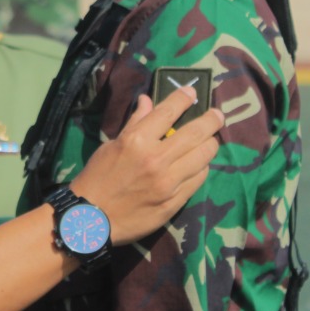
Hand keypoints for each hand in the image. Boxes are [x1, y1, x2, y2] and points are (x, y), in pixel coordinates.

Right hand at [70, 86, 220, 244]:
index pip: (168, 112)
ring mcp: (168, 182)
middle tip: (217, 115)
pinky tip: (198, 164)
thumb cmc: (97, 178)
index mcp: (136, 140)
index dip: (184, 98)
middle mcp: (156, 159)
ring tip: (208, 141)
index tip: (193, 92)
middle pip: (196, 133)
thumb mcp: (111, 145)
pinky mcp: (175, 201)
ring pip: (204, 156)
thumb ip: (135, 123)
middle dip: (212, 120)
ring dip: (209, 145)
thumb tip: (148, 101)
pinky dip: (201, 167)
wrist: (92, 218)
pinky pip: (199, 179)